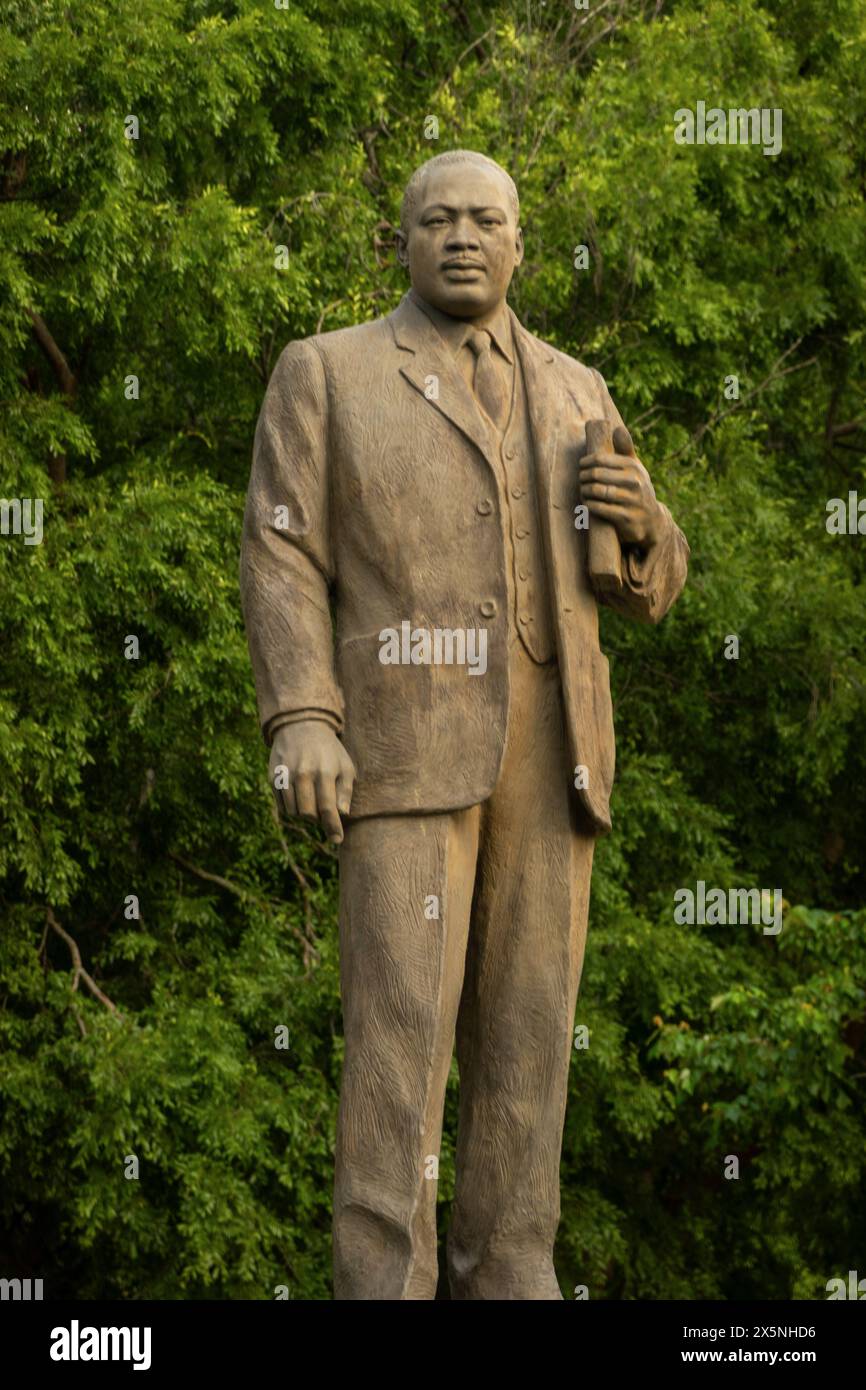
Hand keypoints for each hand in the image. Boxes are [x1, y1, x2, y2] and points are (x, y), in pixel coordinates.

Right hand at [269, 720, 355, 845]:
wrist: (301, 726)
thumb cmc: (329, 751)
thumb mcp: (345, 766)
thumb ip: (345, 791)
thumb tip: (342, 815)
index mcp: (325, 772)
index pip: (328, 809)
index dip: (333, 828)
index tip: (337, 840)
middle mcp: (303, 774)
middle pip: (308, 815)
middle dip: (318, 819)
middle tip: (323, 810)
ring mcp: (286, 776)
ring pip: (294, 812)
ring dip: (305, 813)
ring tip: (312, 799)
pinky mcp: (273, 778)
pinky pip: (282, 806)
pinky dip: (293, 807)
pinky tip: (300, 795)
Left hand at [579, 424, 663, 548]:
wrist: (651, 520)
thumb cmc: (637, 488)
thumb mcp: (635, 468)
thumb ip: (626, 448)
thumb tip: (618, 428)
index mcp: (633, 466)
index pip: (600, 458)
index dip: (585, 462)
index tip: (581, 466)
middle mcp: (634, 482)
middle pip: (595, 474)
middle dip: (583, 477)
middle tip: (580, 480)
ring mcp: (630, 500)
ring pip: (596, 491)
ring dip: (584, 491)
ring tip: (582, 491)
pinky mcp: (625, 517)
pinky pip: (600, 508)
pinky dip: (589, 505)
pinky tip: (587, 503)